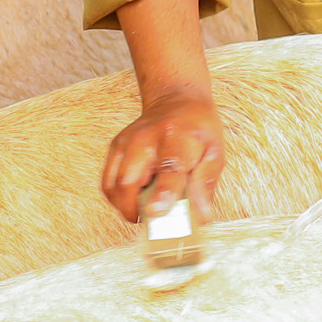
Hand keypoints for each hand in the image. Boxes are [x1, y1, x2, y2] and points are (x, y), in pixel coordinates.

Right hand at [101, 85, 227, 223]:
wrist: (175, 99)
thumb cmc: (197, 129)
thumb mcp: (213, 152)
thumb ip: (205, 184)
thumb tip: (201, 217)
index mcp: (176, 138)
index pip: (168, 168)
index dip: (162, 193)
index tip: (157, 211)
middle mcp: (145, 139)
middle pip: (129, 180)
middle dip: (133, 208)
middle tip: (150, 222)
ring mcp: (126, 142)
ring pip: (112, 184)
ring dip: (124, 206)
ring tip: (142, 212)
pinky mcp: (115, 147)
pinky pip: (108, 181)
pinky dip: (117, 197)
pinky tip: (133, 200)